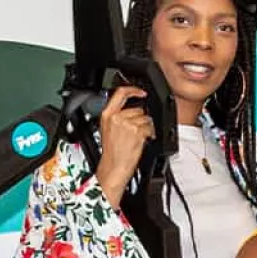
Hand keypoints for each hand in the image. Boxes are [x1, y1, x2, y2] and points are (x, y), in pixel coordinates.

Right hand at [95, 85, 154, 205]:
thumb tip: (130, 111)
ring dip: (145, 128)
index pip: (120, 93)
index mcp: (107, 115)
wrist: (114, 168)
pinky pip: (149, 128)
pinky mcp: (137, 132)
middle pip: (137, 109)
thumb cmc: (112, 153)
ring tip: (136, 139)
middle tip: (135, 132)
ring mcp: (127, 124)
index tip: (141, 92)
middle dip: (140, 119)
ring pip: (145, 118)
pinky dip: (149, 134)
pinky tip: (141, 141)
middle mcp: (117, 117)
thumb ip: (117, 117)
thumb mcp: (108, 130)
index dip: (133, 90)